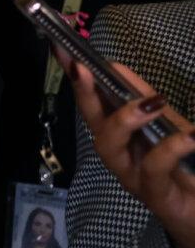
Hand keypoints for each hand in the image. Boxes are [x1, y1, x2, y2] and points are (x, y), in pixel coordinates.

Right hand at [63, 52, 194, 247]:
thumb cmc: (183, 163)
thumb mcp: (168, 123)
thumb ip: (143, 97)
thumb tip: (114, 64)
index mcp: (120, 135)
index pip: (92, 102)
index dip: (76, 77)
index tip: (64, 50)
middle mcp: (120, 156)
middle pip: (93, 124)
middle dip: (84, 93)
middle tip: (82, 68)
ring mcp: (134, 177)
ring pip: (110, 147)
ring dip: (125, 119)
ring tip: (152, 103)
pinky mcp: (157, 197)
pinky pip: (154, 171)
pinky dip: (170, 149)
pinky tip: (189, 137)